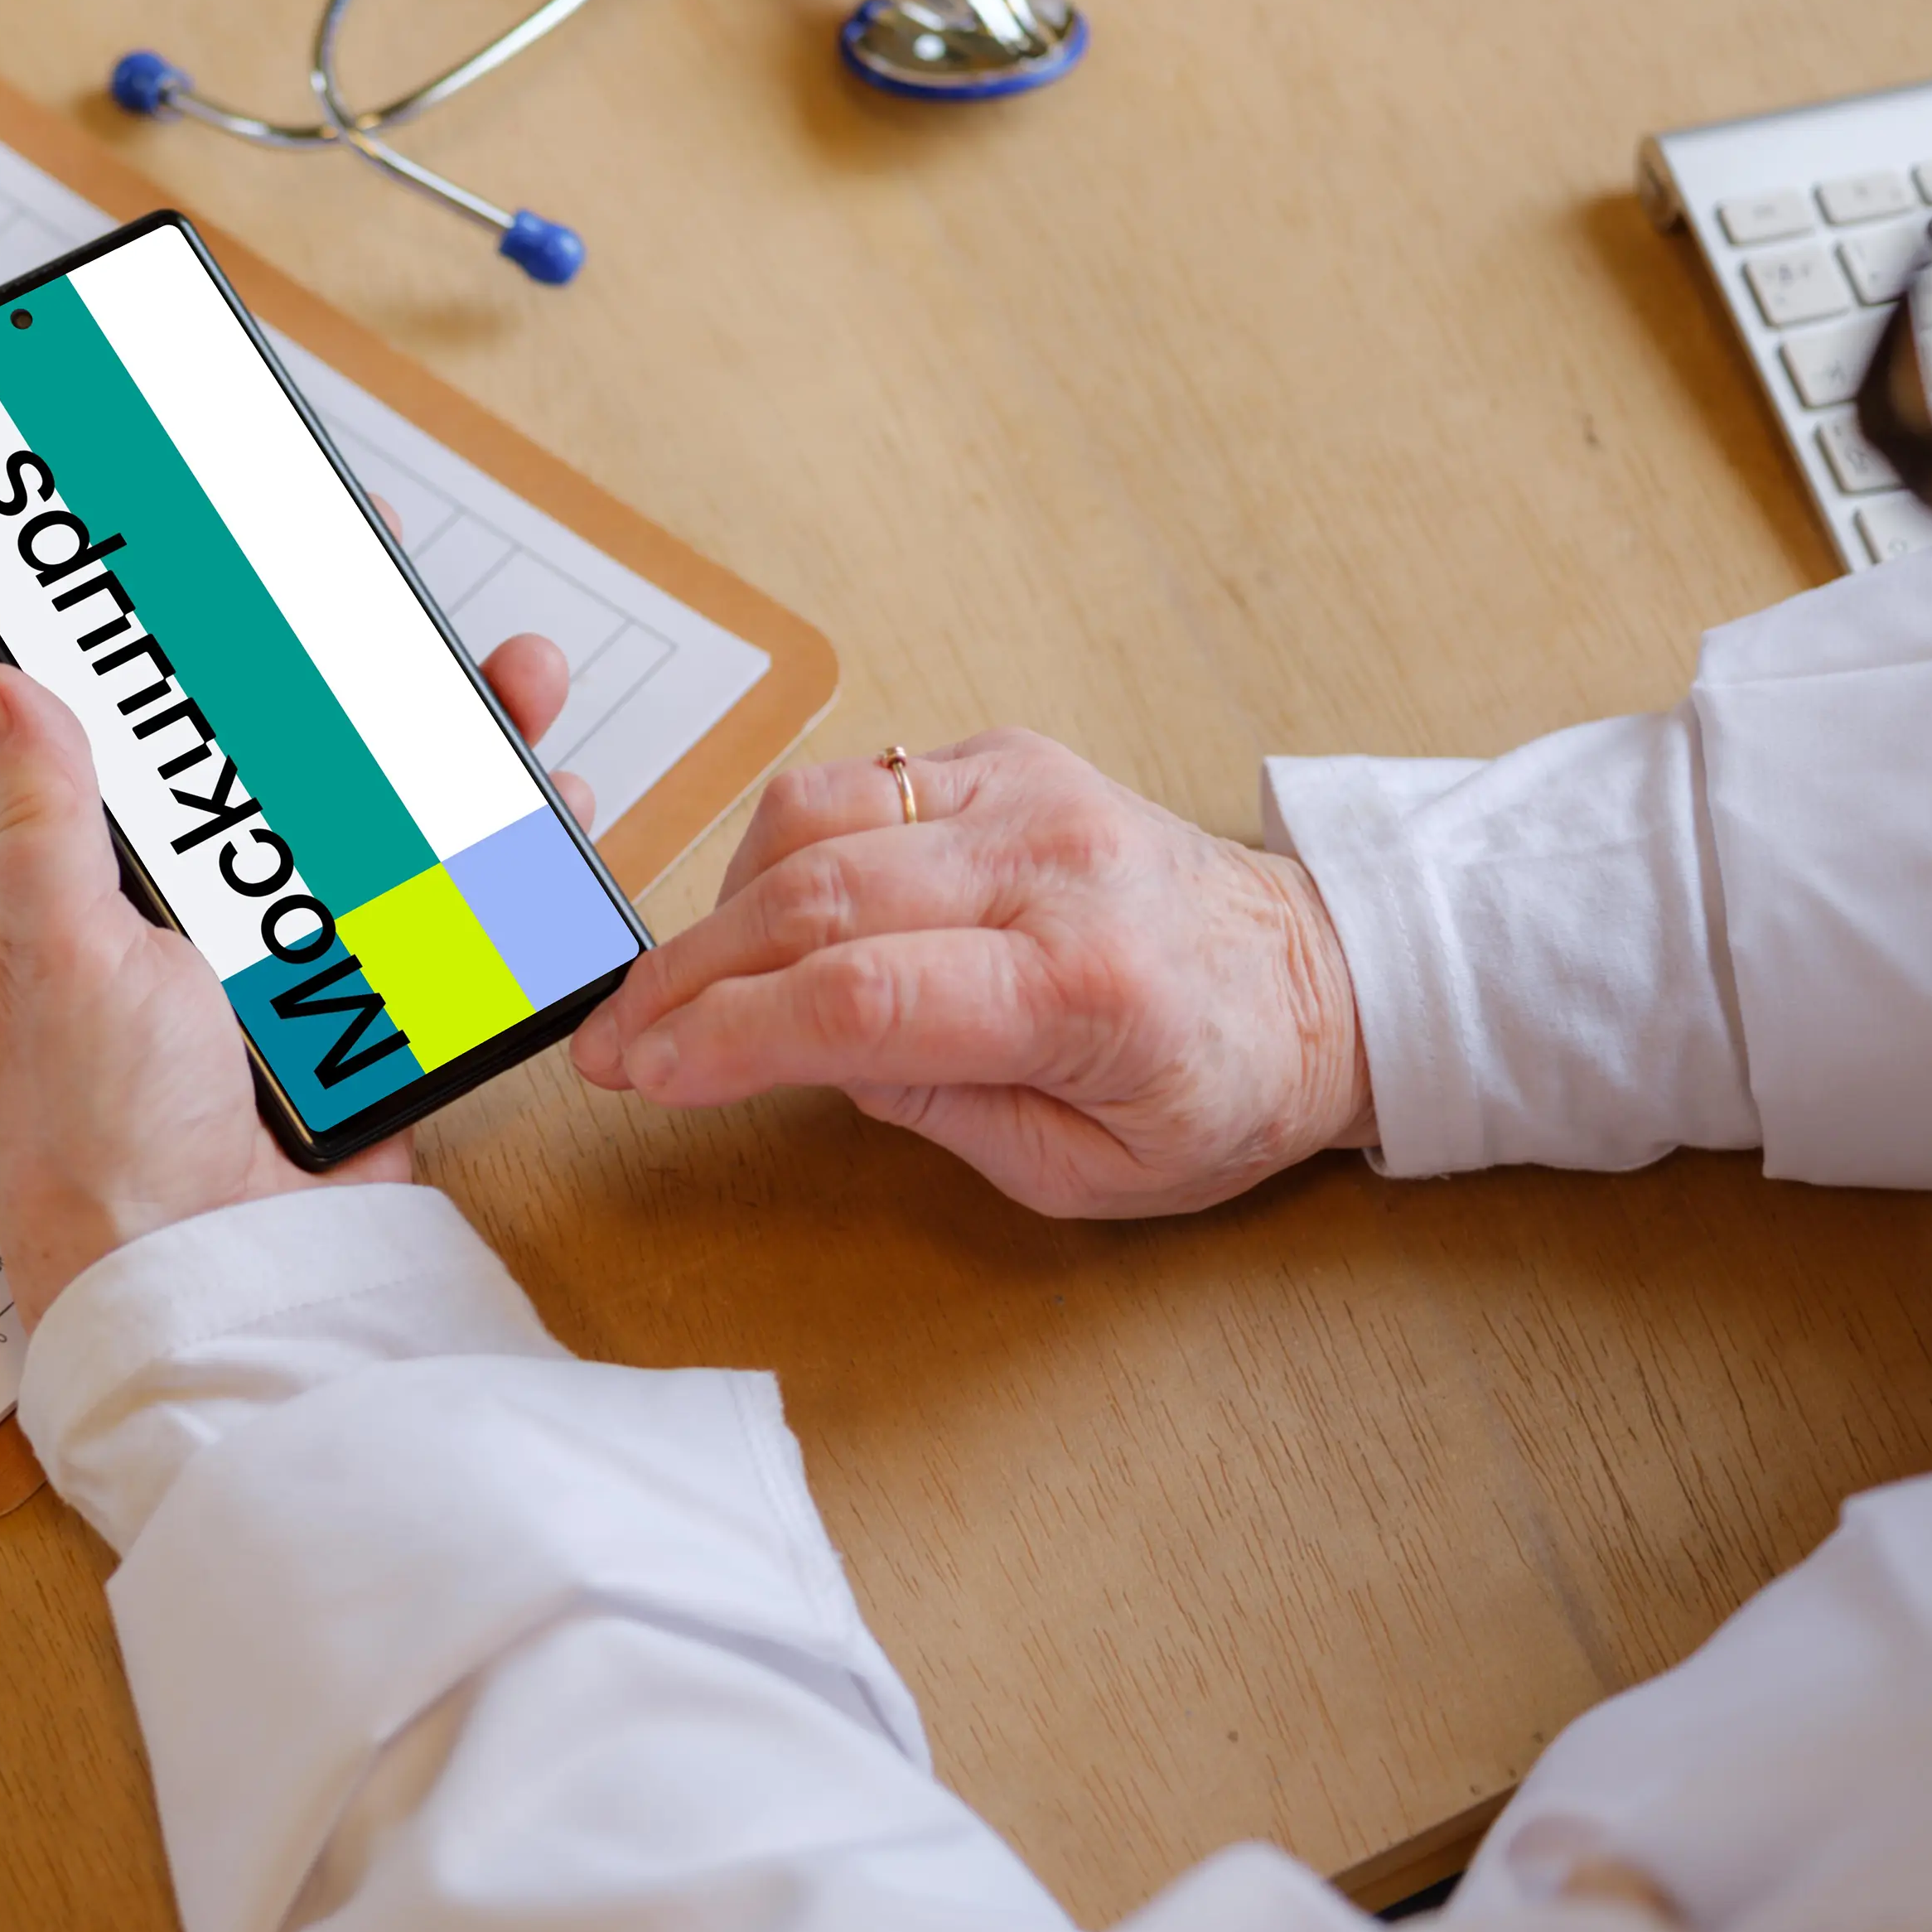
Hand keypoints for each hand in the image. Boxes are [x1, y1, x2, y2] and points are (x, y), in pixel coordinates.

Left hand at [0, 635, 588, 1325]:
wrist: (220, 1283)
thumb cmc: (99, 1146)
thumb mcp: (55, 954)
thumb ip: (38, 813)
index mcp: (69, 880)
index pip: (103, 720)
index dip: (150, 631)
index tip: (211, 548)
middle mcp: (171, 905)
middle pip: (259, 745)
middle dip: (334, 664)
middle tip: (391, 583)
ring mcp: (273, 950)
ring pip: (362, 808)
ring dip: (438, 740)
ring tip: (508, 684)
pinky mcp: (359, 1002)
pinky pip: (430, 906)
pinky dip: (491, 853)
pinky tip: (539, 806)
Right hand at [568, 730, 1372, 1217]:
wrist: (1318, 976)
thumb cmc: (1214, 1086)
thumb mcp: (1088, 1174)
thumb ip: (939, 1116)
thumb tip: (811, 1053)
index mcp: (1085, 989)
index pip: (860, 999)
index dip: (727, 1037)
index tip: (642, 1075)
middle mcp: (1052, 866)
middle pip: (813, 899)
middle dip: (684, 979)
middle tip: (613, 1043)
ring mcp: (1025, 792)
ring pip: (812, 819)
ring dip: (722, 906)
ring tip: (690, 988)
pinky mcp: (1005, 757)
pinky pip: (850, 784)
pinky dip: (781, 851)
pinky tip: (771, 918)